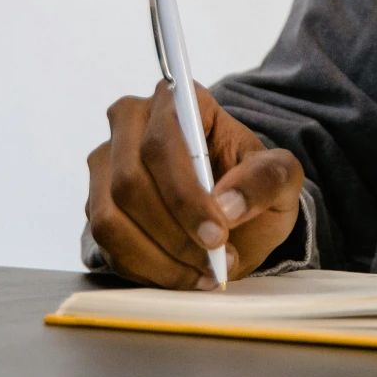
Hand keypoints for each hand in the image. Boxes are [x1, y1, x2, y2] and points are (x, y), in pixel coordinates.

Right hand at [86, 83, 304, 287]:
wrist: (232, 213)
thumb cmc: (251, 184)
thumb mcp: (280, 177)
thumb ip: (266, 179)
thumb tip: (227, 204)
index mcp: (178, 101)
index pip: (163, 142)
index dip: (185, 194)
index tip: (218, 233)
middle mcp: (131, 124)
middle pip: (129, 182)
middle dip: (175, 232)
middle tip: (217, 261)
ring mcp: (106, 167)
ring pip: (110, 218)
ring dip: (160, 257)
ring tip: (205, 272)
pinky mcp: (96, 206)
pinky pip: (106, 245)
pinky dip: (146, 269)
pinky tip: (183, 275)